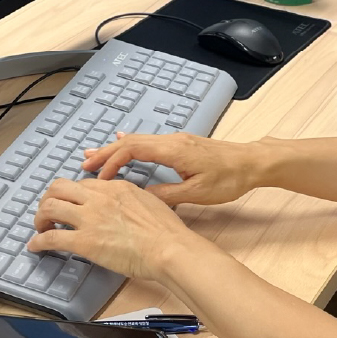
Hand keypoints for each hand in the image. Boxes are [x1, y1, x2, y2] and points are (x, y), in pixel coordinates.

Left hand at [31, 178, 201, 281]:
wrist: (168, 247)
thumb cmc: (166, 231)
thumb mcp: (148, 201)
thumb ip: (130, 199)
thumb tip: (123, 206)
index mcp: (115, 187)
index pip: (82, 184)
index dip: (71, 195)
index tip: (69, 205)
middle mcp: (98, 198)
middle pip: (58, 188)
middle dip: (49, 199)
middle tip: (48, 213)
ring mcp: (89, 218)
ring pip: (49, 207)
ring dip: (40, 218)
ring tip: (41, 228)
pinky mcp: (84, 241)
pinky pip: (51, 237)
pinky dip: (38, 241)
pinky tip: (35, 246)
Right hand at [82, 132, 262, 205]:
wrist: (252, 162)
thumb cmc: (229, 178)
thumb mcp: (197, 193)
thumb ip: (167, 195)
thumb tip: (142, 197)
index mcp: (173, 150)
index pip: (133, 149)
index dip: (112, 161)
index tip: (99, 177)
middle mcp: (172, 141)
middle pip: (130, 141)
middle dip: (105, 152)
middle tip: (84, 162)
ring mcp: (176, 140)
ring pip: (138, 140)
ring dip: (115, 148)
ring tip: (94, 155)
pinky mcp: (181, 144)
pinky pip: (149, 141)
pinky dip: (130, 145)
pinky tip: (122, 142)